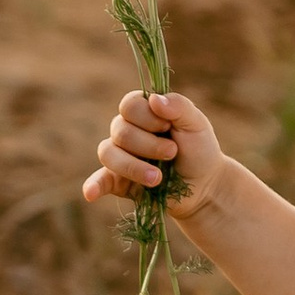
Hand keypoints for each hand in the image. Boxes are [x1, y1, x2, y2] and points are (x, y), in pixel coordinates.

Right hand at [84, 86, 226, 213]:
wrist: (204, 186)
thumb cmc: (199, 150)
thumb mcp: (196, 124)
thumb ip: (179, 106)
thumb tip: (153, 99)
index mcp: (144, 112)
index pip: (129, 105)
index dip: (147, 117)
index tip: (168, 127)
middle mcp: (127, 131)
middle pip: (120, 130)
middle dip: (148, 144)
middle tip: (172, 152)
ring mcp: (121, 156)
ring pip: (109, 154)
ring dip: (134, 166)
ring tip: (158, 178)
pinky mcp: (119, 181)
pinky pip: (100, 180)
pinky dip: (94, 186)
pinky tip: (90, 194)